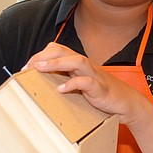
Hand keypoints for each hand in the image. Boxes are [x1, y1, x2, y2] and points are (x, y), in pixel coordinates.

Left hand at [26, 43, 149, 122]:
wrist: (126, 103)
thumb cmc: (101, 94)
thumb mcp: (80, 84)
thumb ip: (65, 79)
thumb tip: (42, 83)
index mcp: (79, 64)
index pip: (58, 50)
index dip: (41, 55)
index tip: (25, 67)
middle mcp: (86, 66)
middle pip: (64, 51)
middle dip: (44, 56)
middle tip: (28, 67)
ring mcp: (94, 75)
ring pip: (76, 61)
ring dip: (56, 64)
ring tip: (40, 69)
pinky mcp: (101, 88)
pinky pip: (87, 82)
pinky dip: (73, 84)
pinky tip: (61, 89)